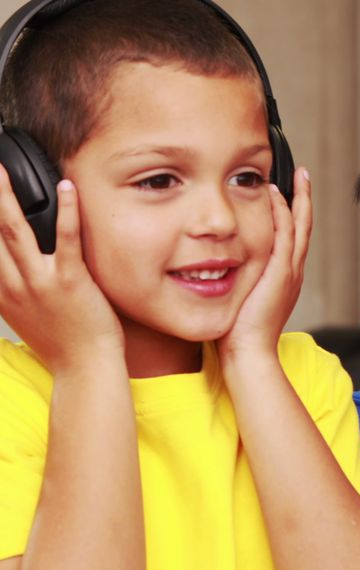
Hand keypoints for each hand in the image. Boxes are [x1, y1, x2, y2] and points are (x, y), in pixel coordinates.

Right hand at [0, 172, 121, 372]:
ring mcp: (40, 281)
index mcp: (1, 291)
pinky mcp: (70, 280)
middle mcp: (12, 284)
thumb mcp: (23, 315)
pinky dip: (67, 210)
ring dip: (6, 196)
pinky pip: (66, 238)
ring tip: (2, 170)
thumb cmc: (63, 342)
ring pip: (14, 229)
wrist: (85, 367)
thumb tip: (9, 269)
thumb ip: (11, 289)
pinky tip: (67, 189)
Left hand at [217, 168, 311, 358]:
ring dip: (298, 198)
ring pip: (299, 226)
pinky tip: (276, 195)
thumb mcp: (243, 299)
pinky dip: (283, 213)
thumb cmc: (240, 334)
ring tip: (297, 176)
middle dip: (304, 198)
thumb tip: (220, 269)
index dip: (295, 212)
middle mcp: (293, 270)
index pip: (294, 236)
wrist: (249, 353)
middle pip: (304, 226)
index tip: (289, 192)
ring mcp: (289, 271)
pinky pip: (285, 235)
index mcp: (286, 277)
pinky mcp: (280, 273)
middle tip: (303, 175)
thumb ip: (240, 280)